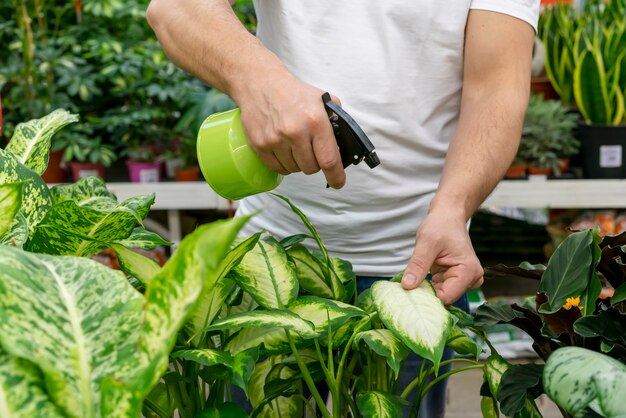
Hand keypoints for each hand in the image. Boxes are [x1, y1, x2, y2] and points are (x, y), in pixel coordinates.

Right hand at [236, 72, 345, 188]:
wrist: (260, 84)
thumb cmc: (293, 93)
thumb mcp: (322, 100)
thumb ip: (337, 121)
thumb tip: (344, 145)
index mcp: (315, 121)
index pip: (329, 159)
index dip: (336, 176)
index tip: (339, 182)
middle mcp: (295, 132)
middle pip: (311, 168)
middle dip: (314, 163)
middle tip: (310, 149)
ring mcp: (275, 140)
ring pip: (294, 169)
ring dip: (297, 163)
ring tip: (294, 144)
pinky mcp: (260, 145)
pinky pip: (277, 168)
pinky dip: (283, 164)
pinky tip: (283, 149)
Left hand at [400, 211, 483, 304]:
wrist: (448, 217)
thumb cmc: (440, 226)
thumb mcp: (426, 243)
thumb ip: (418, 265)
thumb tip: (407, 286)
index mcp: (468, 271)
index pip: (447, 297)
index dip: (427, 297)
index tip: (409, 292)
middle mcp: (471, 279)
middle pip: (445, 299)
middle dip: (426, 294)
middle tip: (409, 284)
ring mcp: (465, 281)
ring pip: (441, 296)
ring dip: (427, 290)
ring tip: (416, 277)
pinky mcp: (456, 280)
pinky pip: (440, 291)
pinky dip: (428, 287)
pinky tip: (421, 278)